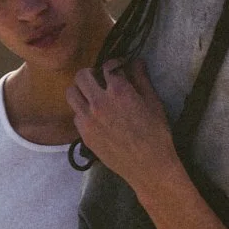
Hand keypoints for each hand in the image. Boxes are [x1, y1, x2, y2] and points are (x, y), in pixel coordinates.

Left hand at [67, 59, 187, 208]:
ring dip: (80, 90)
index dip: (114, 64)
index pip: (108, 66)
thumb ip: (142, 79)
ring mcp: (88, 119)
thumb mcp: (153, 103)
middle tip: (99, 79)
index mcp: (119, 91)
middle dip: (91, 73)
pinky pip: (75, 115)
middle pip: (82, 75)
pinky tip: (94, 116)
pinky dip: (82, 111)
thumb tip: (137, 61)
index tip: (118, 69)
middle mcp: (99, 102)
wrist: (148, 167)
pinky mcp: (84, 134)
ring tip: (91, 95)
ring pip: (71, 93)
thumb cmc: (156, 134)